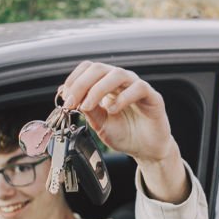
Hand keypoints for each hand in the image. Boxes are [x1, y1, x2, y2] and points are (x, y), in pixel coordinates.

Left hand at [60, 61, 174, 164]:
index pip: (89, 69)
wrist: (145, 149)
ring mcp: (137, 86)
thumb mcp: (99, 123)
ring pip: (117, 74)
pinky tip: (112, 110)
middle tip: (72, 103)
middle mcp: (122, 81)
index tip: (66, 98)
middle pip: (99, 68)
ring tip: (88, 107)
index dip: (74, 80)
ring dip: (98, 89)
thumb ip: (88, 110)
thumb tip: (68, 96)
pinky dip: (122, 98)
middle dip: (81, 84)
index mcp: (107, 84)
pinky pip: (138, 88)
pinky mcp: (152, 96)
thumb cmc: (125, 134)